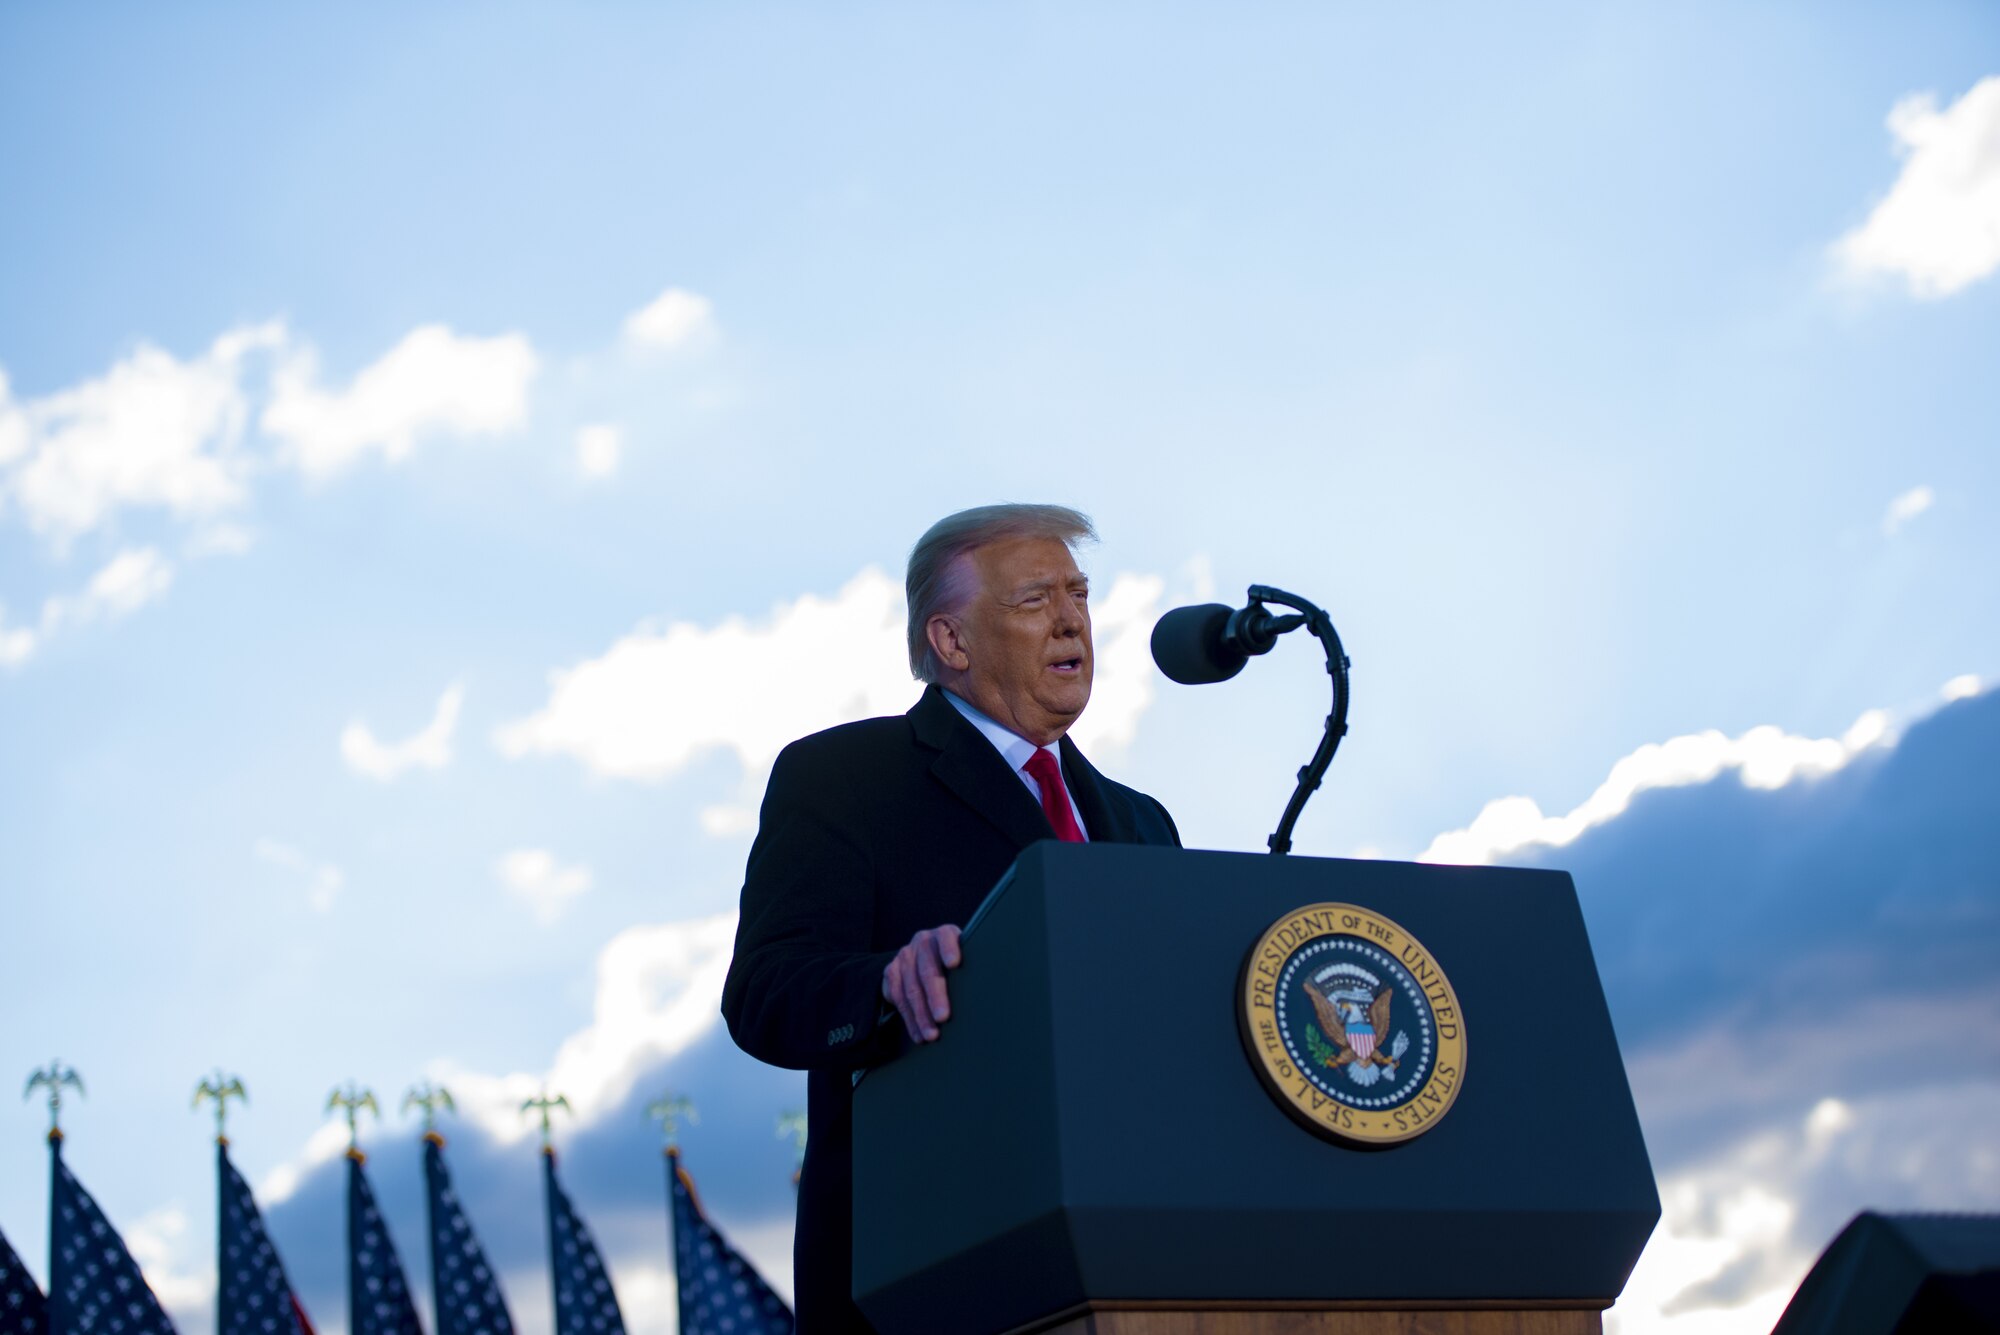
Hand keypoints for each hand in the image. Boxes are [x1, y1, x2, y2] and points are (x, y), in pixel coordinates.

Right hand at [882, 924, 962, 1042]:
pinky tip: (919, 1034)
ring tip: (932, 1035)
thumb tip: (991, 993)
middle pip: (927, 970)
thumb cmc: (956, 963)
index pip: (946, 937)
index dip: (949, 948)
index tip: (954, 963)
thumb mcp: (966, 958)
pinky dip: (910, 1020)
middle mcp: (922, 942)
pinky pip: (898, 999)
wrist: (923, 957)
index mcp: (944, 934)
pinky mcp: (891, 972)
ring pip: (911, 988)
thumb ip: (973, 968)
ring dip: (921, 1015)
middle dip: (935, 996)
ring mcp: (905, 956)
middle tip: (943, 1017)